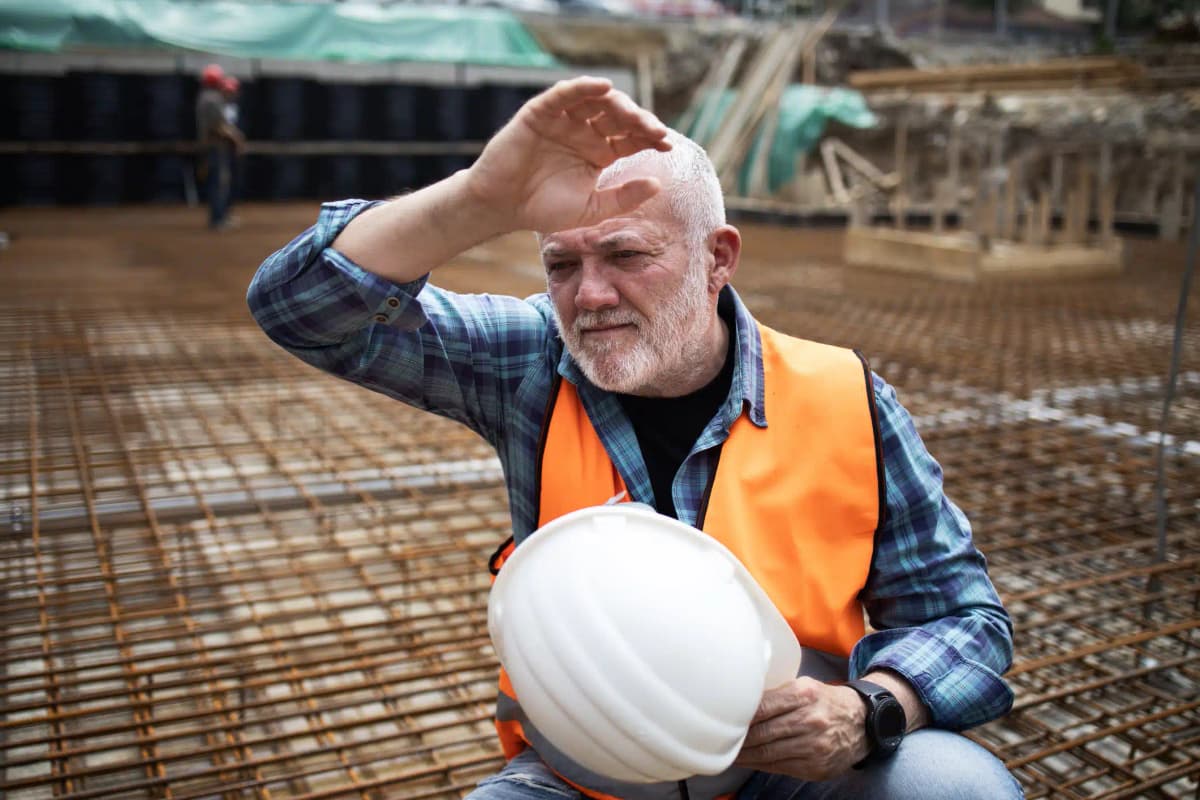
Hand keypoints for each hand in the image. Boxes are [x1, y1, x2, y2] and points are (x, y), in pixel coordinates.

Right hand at [463, 76, 670, 233]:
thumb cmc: (544, 209)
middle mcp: (584, 132)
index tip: (667, 145)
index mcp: (599, 152)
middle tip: (654, 132)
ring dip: (617, 104)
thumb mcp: (591, 210)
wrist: (503, 208)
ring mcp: (563, 120)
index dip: (650, 138)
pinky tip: (602, 87)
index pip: (631, 138)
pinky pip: (564, 95)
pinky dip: (582, 87)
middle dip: (638, 121)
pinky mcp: (540, 113)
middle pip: (618, 117)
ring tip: (633, 115)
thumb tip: (658, 184)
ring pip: (595, 102)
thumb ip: (623, 199)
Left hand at [733, 677, 868, 781]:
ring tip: (728, 752)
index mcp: (804, 694)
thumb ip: (776, 693)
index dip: (740, 717)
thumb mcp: (804, 686)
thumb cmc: (825, 701)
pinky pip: (779, 767)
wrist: (861, 723)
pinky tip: (749, 760)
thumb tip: (741, 702)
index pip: (762, 707)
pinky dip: (760, 764)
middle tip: (719, 738)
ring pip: (768, 753)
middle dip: (739, 738)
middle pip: (762, 733)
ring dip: (744, 755)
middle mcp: (810, 720)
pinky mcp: (815, 766)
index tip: (724, 719)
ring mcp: (814, 746)